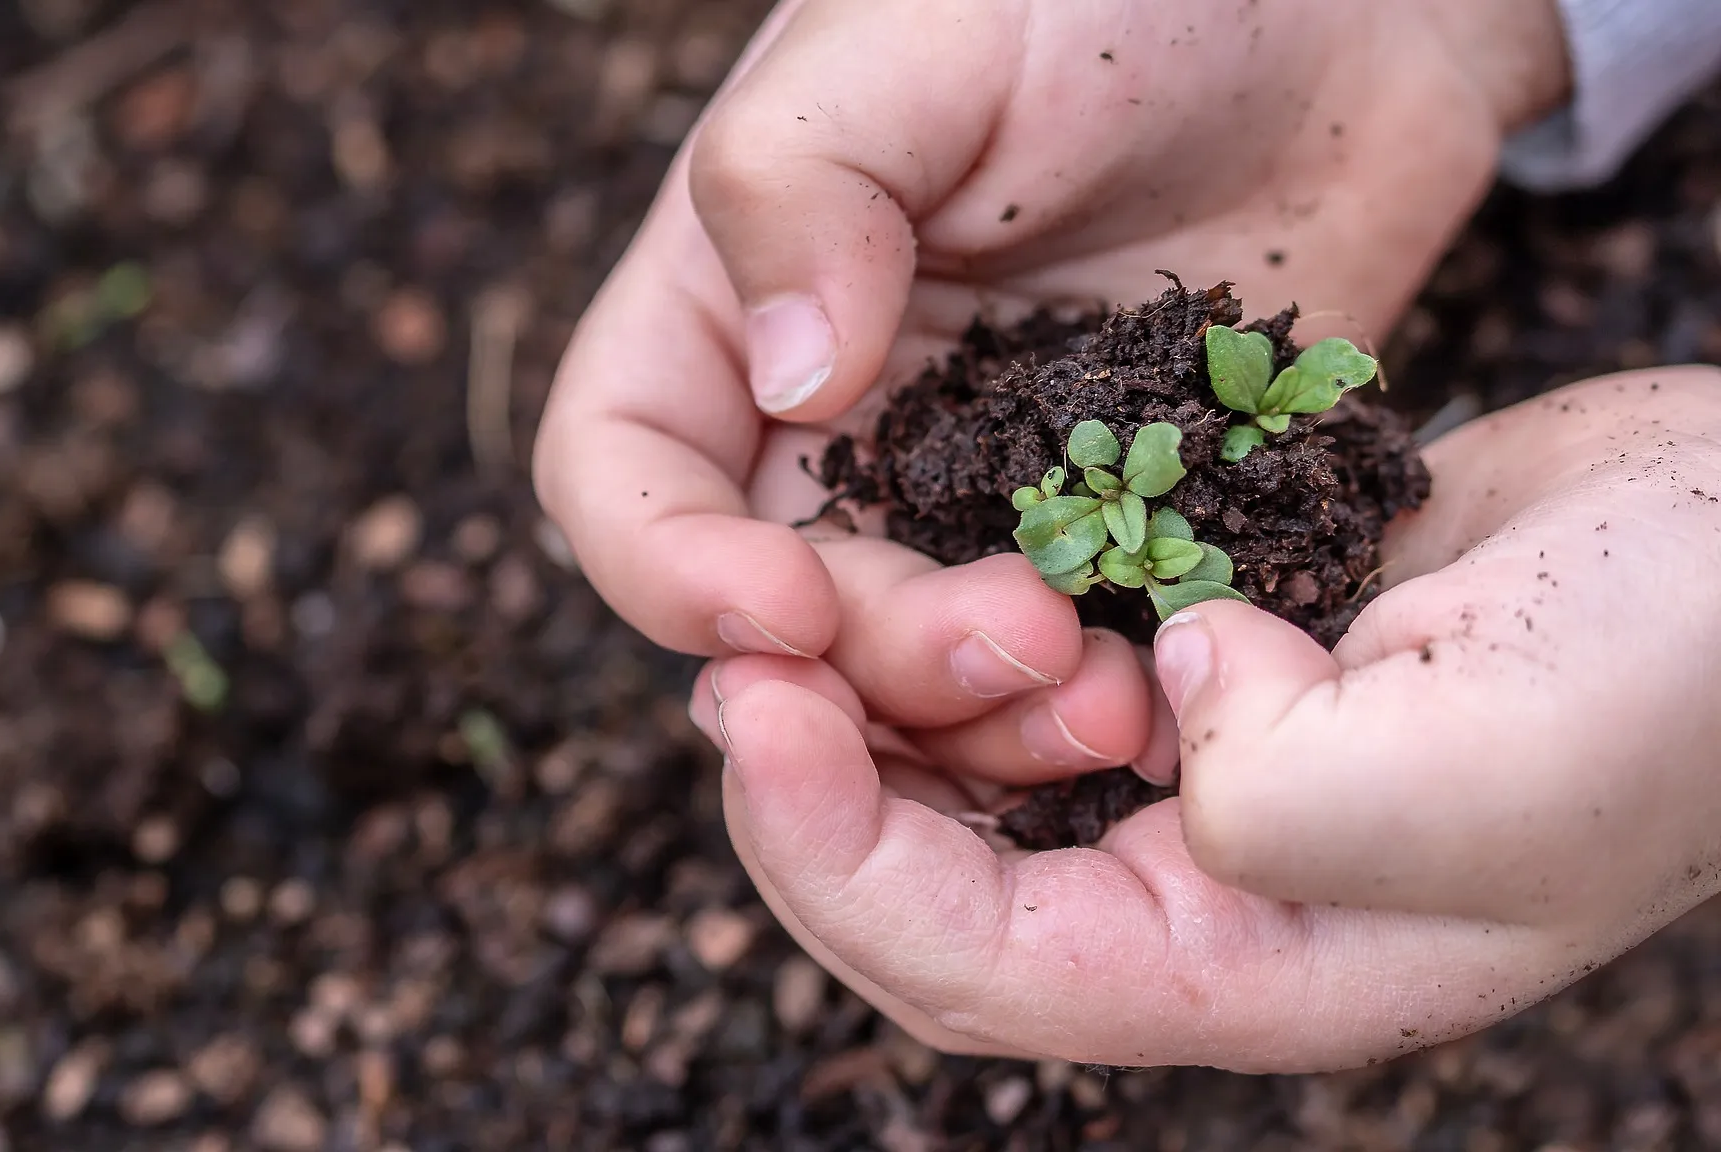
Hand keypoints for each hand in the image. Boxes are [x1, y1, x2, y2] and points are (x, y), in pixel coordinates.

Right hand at [533, 0, 1570, 677]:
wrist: (1340, 13)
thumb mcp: (925, 34)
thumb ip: (805, 185)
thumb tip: (788, 382)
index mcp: (736, 302)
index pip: (622, 471)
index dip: (667, 567)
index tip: (782, 607)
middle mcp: (836, 417)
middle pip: (783, 609)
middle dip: (874, 661)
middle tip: (1019, 640)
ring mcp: (973, 486)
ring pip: (918, 669)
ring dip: (984, 717)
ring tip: (1108, 697)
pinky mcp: (1106, 527)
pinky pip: (1070, 654)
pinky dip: (1098, 701)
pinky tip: (1172, 693)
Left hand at [694, 367, 1720, 1071]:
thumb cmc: (1671, 676)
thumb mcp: (1483, 767)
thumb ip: (1284, 791)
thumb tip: (1162, 698)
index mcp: (1253, 969)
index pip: (976, 964)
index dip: (836, 855)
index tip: (754, 712)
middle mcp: (1204, 899)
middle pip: (934, 893)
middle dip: (815, 791)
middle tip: (734, 662)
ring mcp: (1200, 783)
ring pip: (967, 787)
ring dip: (876, 710)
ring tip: (800, 612)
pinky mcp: (1207, 671)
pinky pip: (1033, 681)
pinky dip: (960, 639)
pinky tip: (917, 569)